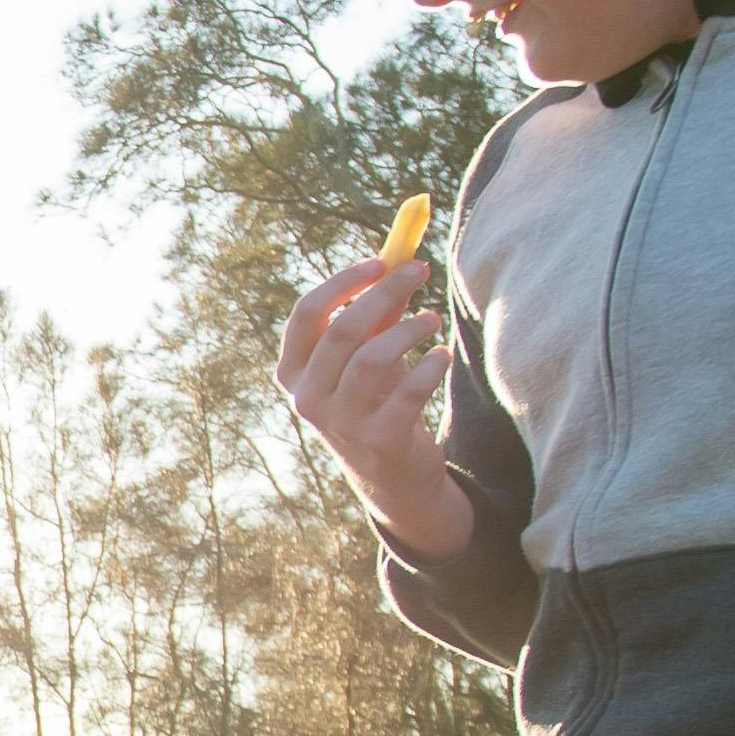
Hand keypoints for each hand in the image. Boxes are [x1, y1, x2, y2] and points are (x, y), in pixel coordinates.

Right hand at [275, 253, 472, 558]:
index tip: (380, 263)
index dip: (344, 283)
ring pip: (374, 359)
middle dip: (385, 293)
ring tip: (433, 320)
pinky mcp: (379, 441)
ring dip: (410, 329)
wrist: (392, 476)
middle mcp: (308, 400)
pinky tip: (441, 356)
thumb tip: (399, 259)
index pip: (306, 315)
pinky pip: (409, 391)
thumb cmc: (375, 401)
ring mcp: (340, 424)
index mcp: (293, 373)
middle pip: (342, 331)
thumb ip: (373, 315)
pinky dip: (430, 366)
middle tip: (420, 271)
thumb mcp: (363, 359)